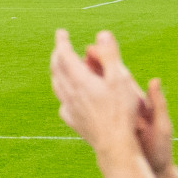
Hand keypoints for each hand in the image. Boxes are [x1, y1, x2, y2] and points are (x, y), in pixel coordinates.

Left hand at [47, 26, 147, 154]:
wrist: (114, 145)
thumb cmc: (121, 111)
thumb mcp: (121, 79)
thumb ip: (110, 55)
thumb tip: (102, 34)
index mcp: (80, 80)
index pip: (64, 55)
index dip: (61, 41)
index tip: (61, 32)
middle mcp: (70, 93)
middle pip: (57, 69)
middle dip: (57, 55)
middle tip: (60, 46)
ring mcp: (69, 108)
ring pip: (57, 86)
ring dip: (57, 72)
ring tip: (61, 67)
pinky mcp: (73, 121)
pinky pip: (62, 103)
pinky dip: (63, 92)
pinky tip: (67, 95)